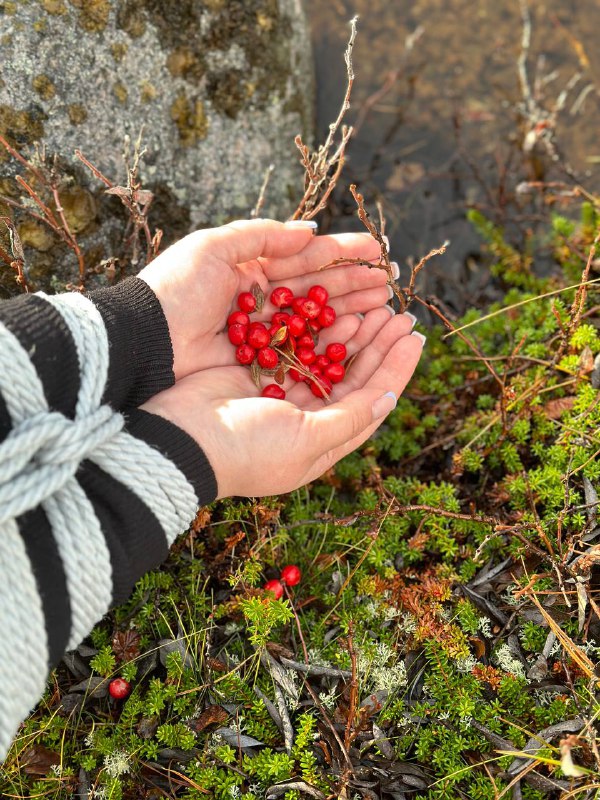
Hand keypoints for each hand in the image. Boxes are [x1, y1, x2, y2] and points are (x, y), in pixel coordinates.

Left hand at [137, 219, 389, 380]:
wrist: (145, 339)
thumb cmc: (174, 288)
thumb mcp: (213, 247)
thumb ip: (263, 235)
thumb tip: (312, 229)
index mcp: (250, 267)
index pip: (305, 258)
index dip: (341, 253)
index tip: (376, 250)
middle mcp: (262, 299)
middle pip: (318, 288)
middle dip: (355, 283)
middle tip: (390, 280)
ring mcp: (264, 332)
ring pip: (316, 319)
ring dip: (351, 310)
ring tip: (385, 302)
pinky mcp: (261, 362)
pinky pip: (302, 349)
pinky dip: (330, 341)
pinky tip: (357, 334)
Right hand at [141, 310, 422, 497]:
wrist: (182, 441)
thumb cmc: (248, 449)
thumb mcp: (308, 439)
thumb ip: (350, 418)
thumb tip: (391, 398)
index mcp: (323, 444)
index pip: (372, 402)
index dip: (396, 370)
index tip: (416, 339)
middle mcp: (307, 421)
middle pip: (354, 378)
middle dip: (379, 346)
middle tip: (401, 315)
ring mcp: (283, 397)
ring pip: (330, 361)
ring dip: (355, 336)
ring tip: (379, 307)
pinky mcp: (260, 375)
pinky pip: (300, 349)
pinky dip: (320, 332)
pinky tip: (339, 312)